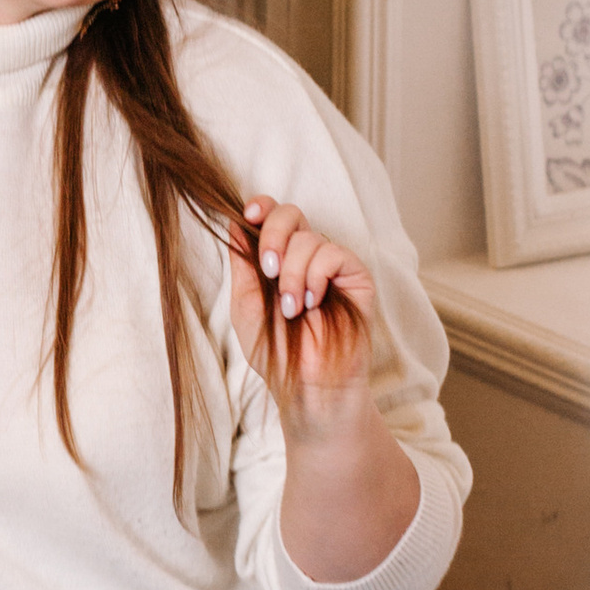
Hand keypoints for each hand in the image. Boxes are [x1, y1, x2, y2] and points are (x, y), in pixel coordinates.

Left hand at [231, 198, 378, 432]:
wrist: (306, 383)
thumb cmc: (275, 350)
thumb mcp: (245, 304)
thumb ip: (242, 263)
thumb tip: (234, 222)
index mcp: (278, 258)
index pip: (272, 215)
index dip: (261, 206)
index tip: (249, 215)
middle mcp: (305, 256)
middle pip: (290, 213)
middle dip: (273, 235)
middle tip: (268, 270)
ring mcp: (332, 265)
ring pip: (308, 237)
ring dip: (292, 274)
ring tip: (292, 309)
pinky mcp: (355, 275)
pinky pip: (332, 253)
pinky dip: (316, 277)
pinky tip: (313, 303)